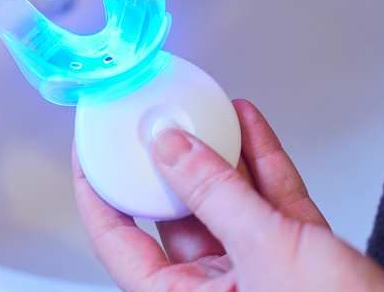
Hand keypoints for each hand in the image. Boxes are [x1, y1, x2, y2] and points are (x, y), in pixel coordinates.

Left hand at [72, 99, 383, 290]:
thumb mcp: (263, 251)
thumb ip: (213, 194)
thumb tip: (170, 147)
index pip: (118, 242)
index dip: (97, 195)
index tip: (87, 153)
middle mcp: (213, 286)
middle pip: (173, 213)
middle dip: (166, 162)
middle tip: (152, 120)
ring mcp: (255, 266)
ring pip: (225, 199)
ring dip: (217, 152)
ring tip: (200, 109)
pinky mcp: (295, 250)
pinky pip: (268, 198)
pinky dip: (260, 160)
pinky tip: (248, 124)